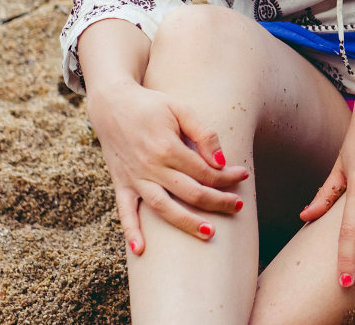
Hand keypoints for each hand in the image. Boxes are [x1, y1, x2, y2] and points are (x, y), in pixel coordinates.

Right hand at [86, 79, 247, 254]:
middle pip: (189, 192)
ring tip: (208, 233)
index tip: (243, 175)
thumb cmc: (151, 105)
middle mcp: (151, 167)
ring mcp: (134, 178)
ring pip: (162, 207)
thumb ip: (203, 133)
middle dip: (217, 201)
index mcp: (167, 147)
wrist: (111, 104)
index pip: (205, 171)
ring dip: (186, 222)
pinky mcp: (121, 184)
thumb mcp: (181, 109)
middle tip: (237, 206)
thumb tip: (221, 159)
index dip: (227, 176)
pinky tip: (140, 250)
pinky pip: (124, 211)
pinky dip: (131, 231)